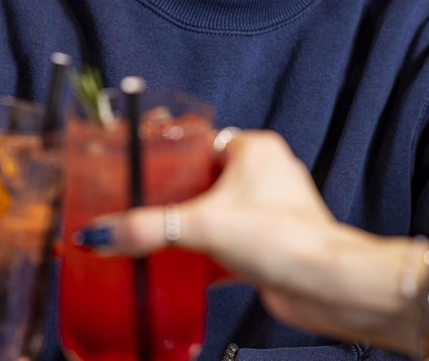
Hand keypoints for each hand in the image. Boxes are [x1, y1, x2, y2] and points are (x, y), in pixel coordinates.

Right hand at [77, 130, 334, 281]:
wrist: (325, 286)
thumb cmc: (286, 238)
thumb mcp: (202, 225)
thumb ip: (147, 228)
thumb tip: (103, 233)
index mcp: (254, 150)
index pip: (200, 142)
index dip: (170, 156)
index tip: (144, 168)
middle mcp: (265, 175)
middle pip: (204, 180)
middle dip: (175, 197)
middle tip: (144, 207)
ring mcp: (269, 211)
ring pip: (216, 213)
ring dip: (190, 228)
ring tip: (158, 238)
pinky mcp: (268, 244)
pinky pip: (227, 243)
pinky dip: (205, 255)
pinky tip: (183, 269)